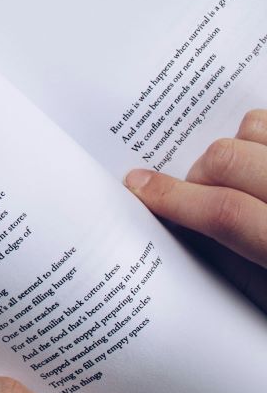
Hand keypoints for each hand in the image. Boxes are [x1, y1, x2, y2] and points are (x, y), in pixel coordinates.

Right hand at [124, 109, 266, 267]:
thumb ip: (235, 266)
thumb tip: (180, 226)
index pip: (227, 213)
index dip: (174, 198)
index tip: (139, 188)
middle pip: (230, 157)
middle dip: (198, 174)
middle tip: (195, 196)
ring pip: (257, 126)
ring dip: (236, 149)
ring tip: (242, 178)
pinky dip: (262, 139)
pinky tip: (262, 168)